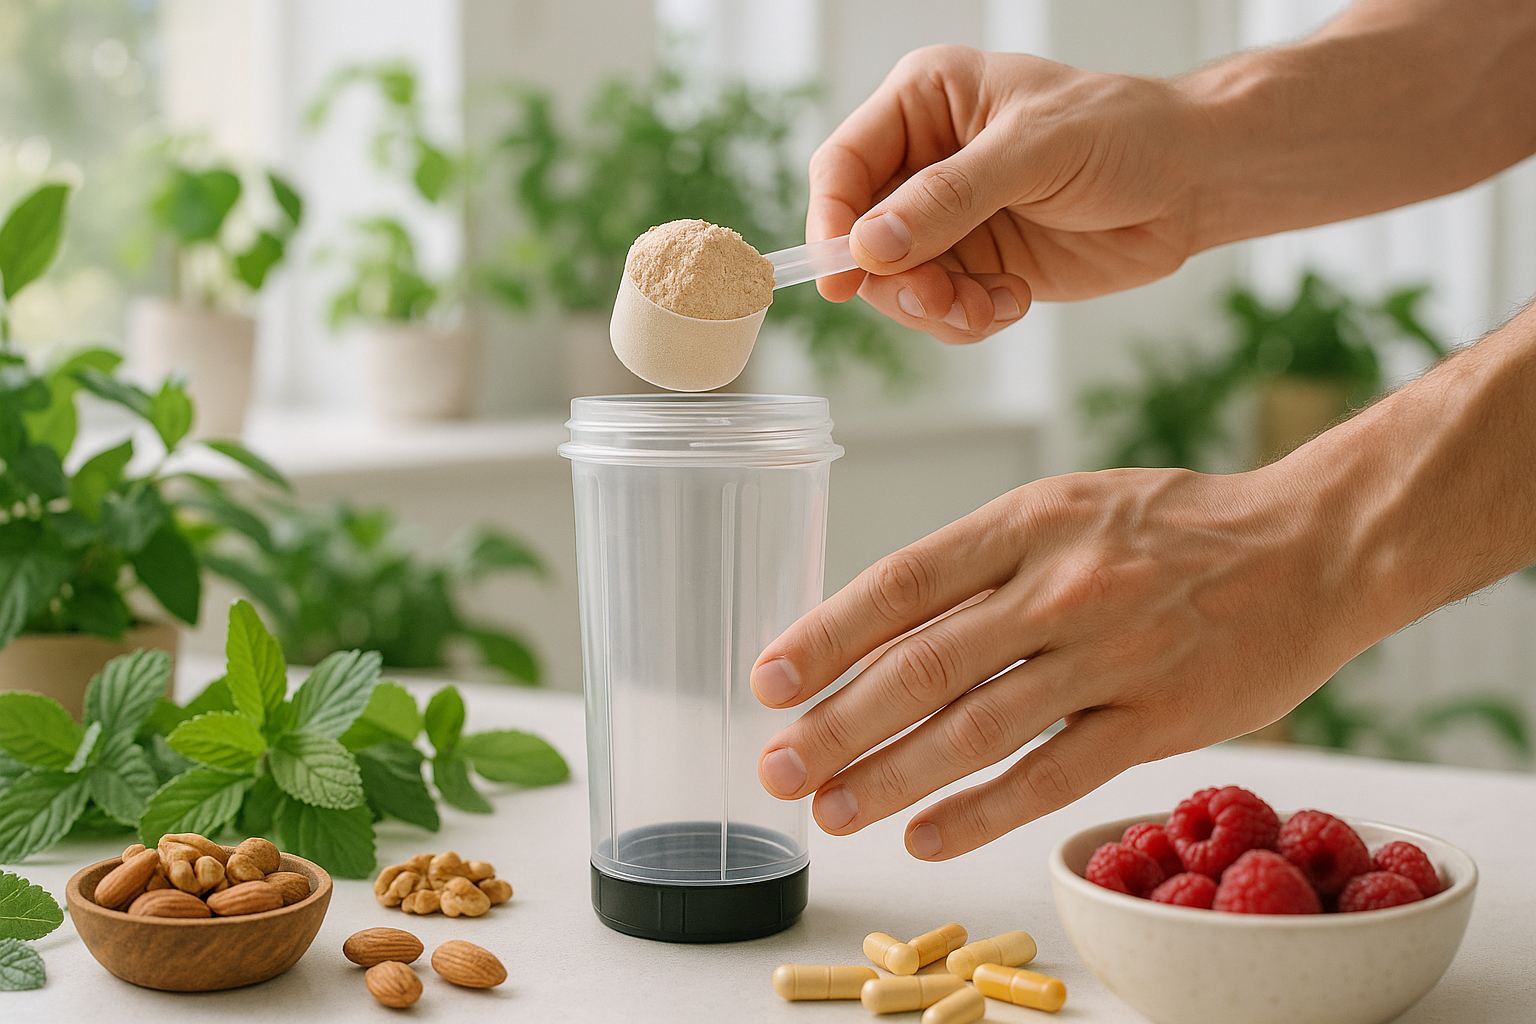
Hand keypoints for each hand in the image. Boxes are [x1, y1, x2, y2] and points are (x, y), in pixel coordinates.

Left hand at [751, 463, 1374, 859]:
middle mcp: (1059, 587)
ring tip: (832, 812)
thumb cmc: (1170, 528)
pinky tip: (926, 837)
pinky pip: (1051, 775)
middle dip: (837, 723)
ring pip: (977, 728)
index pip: (901, 583)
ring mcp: (1110, 656)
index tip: (768, 679)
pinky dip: (982, 812)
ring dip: (892, 777)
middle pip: (924, 665)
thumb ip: (979, 568)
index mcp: (1026, 523)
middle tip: (778, 766)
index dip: (825, 635)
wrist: (1309, 548)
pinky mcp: (1156, 721)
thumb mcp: (1065, 510)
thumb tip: (876, 631)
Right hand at [809, 45, 1205, 342]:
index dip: (830, 223)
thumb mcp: (1035, 152)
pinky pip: (938, 309)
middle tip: (942, 301)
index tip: (841, 279)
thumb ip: (949, 198)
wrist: (1192, 182)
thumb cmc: (1124, 133)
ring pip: (896, 283)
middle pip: (859, 239)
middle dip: (897, 281)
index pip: (842, 166)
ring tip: (991, 306)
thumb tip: (870, 245)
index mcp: (924, 103)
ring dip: (936, 308)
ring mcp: (948, 218)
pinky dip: (967, 319)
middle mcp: (924, 161)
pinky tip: (1013, 301)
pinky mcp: (976, 264)